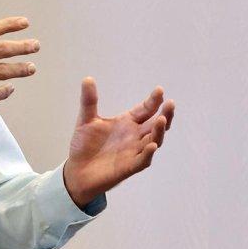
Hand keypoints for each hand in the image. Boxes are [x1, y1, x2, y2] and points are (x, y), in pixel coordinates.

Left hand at [62, 77, 174, 206]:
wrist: (77, 170)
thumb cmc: (84, 145)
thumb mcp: (86, 120)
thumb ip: (89, 101)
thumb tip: (88, 78)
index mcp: (127, 123)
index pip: (145, 110)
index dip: (153, 101)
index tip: (159, 90)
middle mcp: (135, 136)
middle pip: (156, 124)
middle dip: (165, 115)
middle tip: (170, 104)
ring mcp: (134, 151)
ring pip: (154, 141)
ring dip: (159, 131)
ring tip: (162, 120)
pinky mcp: (129, 167)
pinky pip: (143, 160)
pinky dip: (148, 153)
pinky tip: (151, 146)